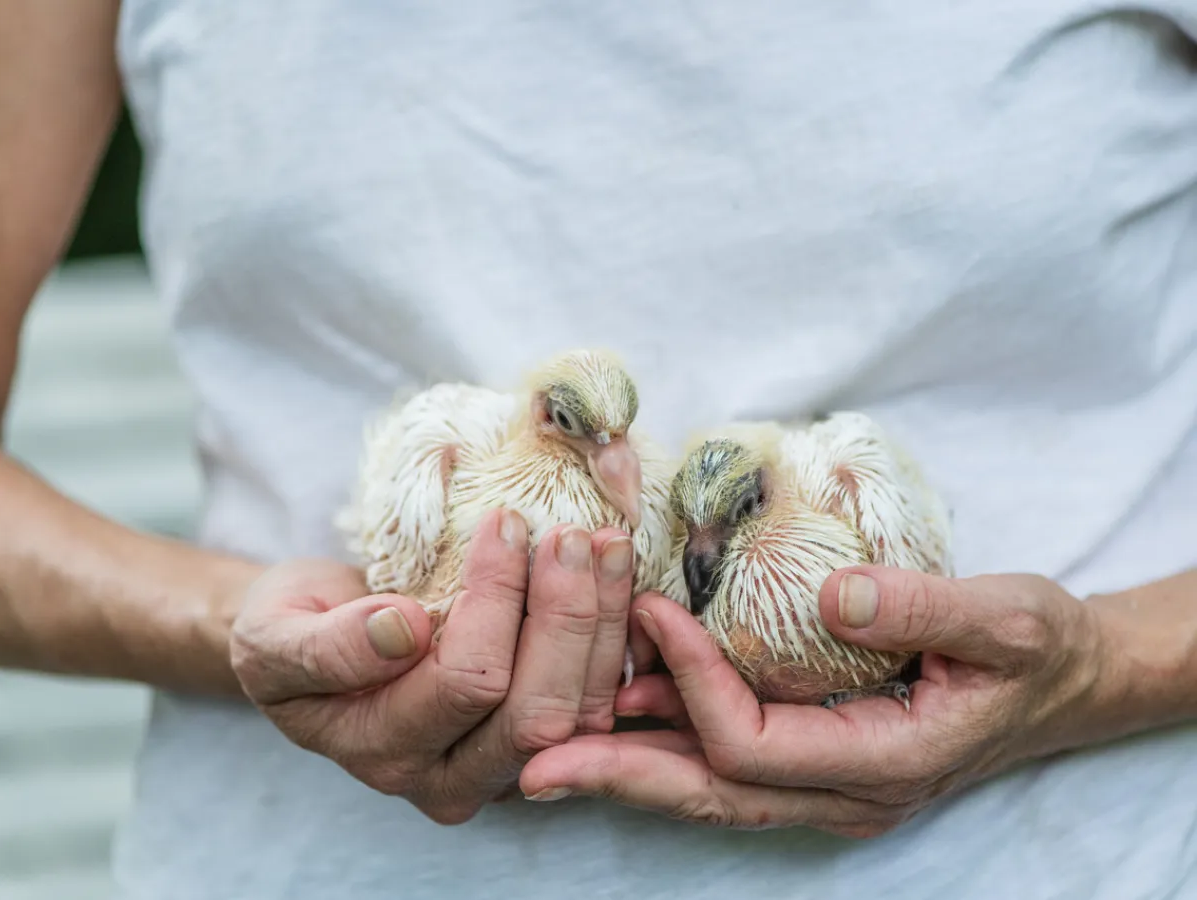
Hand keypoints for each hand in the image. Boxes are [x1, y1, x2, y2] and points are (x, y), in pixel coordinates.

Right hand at [229, 509, 635, 823]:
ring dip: (604, 624)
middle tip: (572, 535)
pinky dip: (616, 640)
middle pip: (535, 714)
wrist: (316, 643)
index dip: (494, 600)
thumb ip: (324, 647)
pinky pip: (597, 703)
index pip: (464, 683)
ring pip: (580, 713)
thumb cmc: (293, 632)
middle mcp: (451, 780)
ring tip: (608, 546)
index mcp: (385, 754)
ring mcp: (504, 767)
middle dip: (566, 617)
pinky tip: (619, 578)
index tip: (503, 522)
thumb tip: (400, 629)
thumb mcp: (273, 635)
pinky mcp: (543, 743)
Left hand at [519, 567, 1111, 835]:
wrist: (1067, 683)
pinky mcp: (820, 759)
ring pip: (712, 789)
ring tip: (548, 746)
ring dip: (632, 765)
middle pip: (712, 793)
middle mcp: (846, 792)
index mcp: (884, 762)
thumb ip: (921, 609)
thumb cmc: (1038, 650)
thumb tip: (831, 596)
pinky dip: (672, 743)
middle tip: (533, 762)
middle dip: (620, 775)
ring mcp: (830, 784)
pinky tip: (624, 714)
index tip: (652, 610)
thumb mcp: (1004, 620)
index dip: (693, 682)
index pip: (754, 744)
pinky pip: (730, 764)